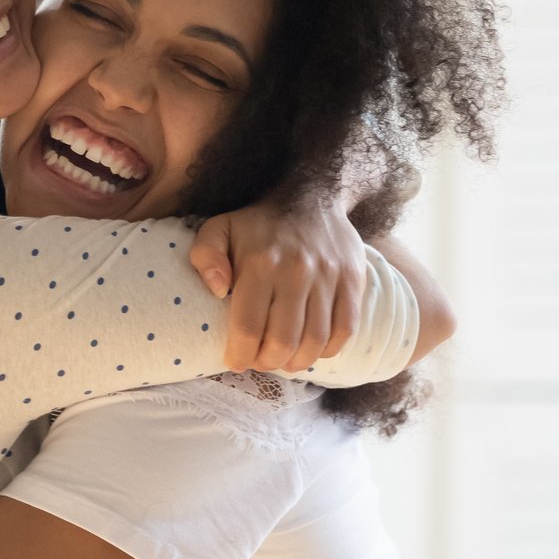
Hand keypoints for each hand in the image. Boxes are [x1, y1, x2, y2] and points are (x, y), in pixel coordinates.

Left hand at [188, 199, 365, 371]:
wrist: (313, 196)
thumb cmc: (259, 224)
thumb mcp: (219, 228)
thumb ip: (205, 256)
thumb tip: (217, 290)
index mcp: (260, 263)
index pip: (249, 327)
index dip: (241, 354)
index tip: (236, 362)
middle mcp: (296, 271)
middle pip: (283, 340)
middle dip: (268, 362)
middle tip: (260, 361)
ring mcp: (328, 277)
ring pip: (315, 340)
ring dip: (297, 362)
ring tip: (284, 360)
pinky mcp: (352, 281)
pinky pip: (345, 329)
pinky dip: (328, 350)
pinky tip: (312, 350)